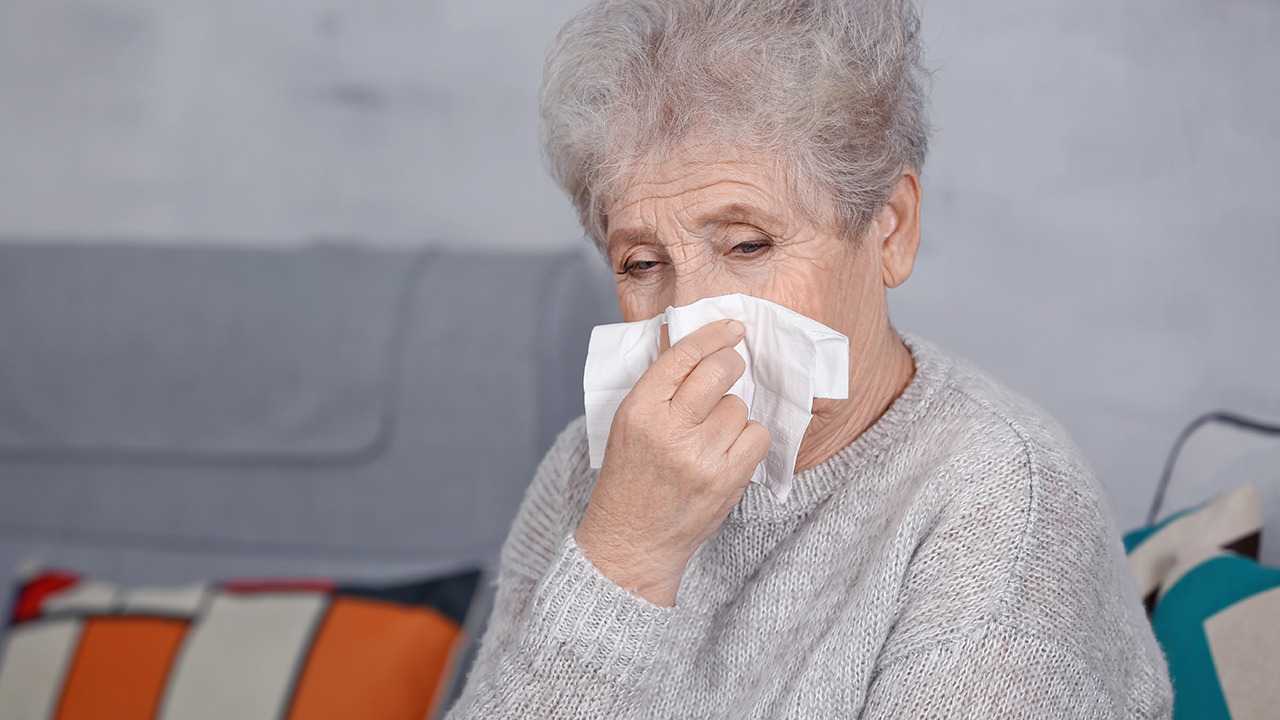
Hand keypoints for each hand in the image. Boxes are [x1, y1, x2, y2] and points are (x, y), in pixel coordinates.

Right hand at [575, 319, 770, 605]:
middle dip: (730, 364)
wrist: (631, 541)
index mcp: (638, 410)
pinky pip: (756, 435)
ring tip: (711, 434)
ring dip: (732, 413)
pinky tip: (728, 450)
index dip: (712, 335)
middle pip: (718, 372)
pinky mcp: (726, 479)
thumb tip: (695, 343)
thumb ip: (659, 387)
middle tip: (730, 369)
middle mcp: (668, 430)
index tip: (731, 327)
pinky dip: (748, 438)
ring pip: (738, 406)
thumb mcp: (627, 424)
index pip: (682, 356)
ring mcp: (699, 456)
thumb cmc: (629, 478)